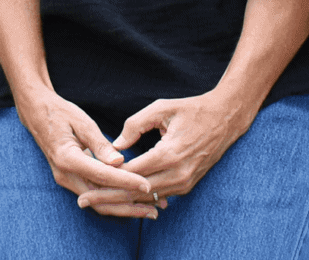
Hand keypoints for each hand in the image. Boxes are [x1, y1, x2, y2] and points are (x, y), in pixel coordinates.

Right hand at [17, 88, 163, 218]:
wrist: (37, 114)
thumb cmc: (61, 114)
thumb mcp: (82, 122)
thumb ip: (100, 144)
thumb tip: (119, 161)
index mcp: (68, 159)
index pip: (102, 176)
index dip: (126, 181)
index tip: (147, 184)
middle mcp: (66, 176)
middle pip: (101, 199)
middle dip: (129, 204)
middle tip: (156, 207)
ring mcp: (67, 180)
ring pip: (99, 201)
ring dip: (124, 206)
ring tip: (150, 208)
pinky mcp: (73, 179)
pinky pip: (95, 194)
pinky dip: (114, 198)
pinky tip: (133, 198)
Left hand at [75, 89, 253, 211]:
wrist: (226, 118)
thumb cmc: (193, 109)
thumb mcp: (163, 108)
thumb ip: (136, 124)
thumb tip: (115, 145)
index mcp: (169, 153)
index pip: (130, 174)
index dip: (106, 179)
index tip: (86, 182)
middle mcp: (177, 173)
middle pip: (134, 192)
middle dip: (107, 197)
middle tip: (82, 200)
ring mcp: (184, 183)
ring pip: (146, 198)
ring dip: (122, 199)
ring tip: (97, 199)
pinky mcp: (188, 186)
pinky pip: (159, 196)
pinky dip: (139, 197)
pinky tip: (122, 197)